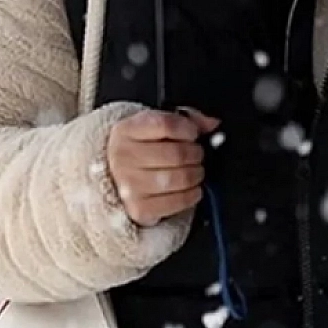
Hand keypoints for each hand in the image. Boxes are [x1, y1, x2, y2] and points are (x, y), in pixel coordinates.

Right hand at [106, 109, 220, 227]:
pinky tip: (191, 189)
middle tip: (196, 155)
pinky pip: (177, 202)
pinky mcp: (139, 208)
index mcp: (126, 130)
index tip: (193, 133)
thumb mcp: (156, 127)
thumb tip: (212, 124)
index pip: (165, 124)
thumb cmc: (141, 149)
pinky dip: (192, 195)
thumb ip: (185, 120)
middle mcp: (123, 156)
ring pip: (179, 178)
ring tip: (195, 171)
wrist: (116, 178)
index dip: (187, 128)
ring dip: (196, 175)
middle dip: (196, 154)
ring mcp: (129, 184)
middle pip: (176, 153)